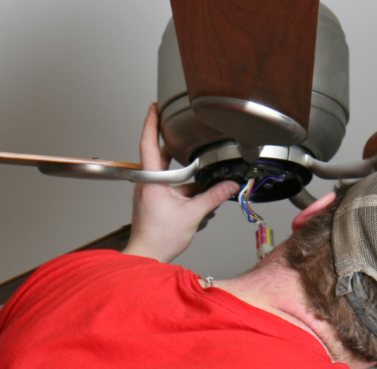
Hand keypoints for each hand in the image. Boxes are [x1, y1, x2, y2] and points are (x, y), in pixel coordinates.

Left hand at [122, 103, 239, 262]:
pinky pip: (168, 184)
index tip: (155, 107)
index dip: (151, 122)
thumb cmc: (158, 238)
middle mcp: (147, 183)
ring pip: (165, 171)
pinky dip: (181, 183)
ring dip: (180, 167)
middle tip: (181, 127)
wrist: (147, 254)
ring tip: (196, 161)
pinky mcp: (154, 200)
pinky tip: (195, 188)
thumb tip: (229, 186)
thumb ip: (213, 197)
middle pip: (158, 154)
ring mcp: (149, 191)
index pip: (148, 143)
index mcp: (151, 180)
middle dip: (172, 142)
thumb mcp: (192, 215)